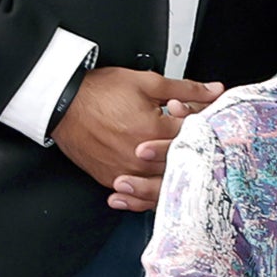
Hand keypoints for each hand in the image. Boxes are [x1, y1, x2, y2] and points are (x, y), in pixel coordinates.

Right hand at [51, 68, 221, 212]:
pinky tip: (158, 184)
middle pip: (181, 166)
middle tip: (202, 153)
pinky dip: (149, 191)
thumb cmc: (99, 91)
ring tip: (185, 173)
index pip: (194, 139)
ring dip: (175, 179)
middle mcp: (140, 157)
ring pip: (161, 185)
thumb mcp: (147, 82)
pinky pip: (137, 193)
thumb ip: (186, 89)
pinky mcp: (109, 178)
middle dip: (194, 157)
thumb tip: (215, 91)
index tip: (207, 127)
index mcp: (154, 131)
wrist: (60, 102)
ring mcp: (124, 171)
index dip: (204, 132)